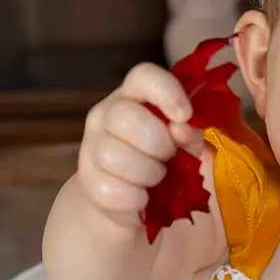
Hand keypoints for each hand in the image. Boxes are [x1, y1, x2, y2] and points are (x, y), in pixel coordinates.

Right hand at [77, 63, 205, 227]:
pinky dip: (134, 200)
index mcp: (135, 97)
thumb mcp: (187, 145)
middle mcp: (106, 115)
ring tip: (156, 180)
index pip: (143, 76)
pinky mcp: (88, 182)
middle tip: (169, 158)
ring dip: (147, 174)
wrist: (134, 203)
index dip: (166, 92)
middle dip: (157, 143)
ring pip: (113, 155)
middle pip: (124, 116)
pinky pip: (110, 189)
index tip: (185, 116)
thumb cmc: (166, 164)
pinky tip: (143, 200)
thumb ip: (191, 133)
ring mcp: (92, 147)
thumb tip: (183, 130)